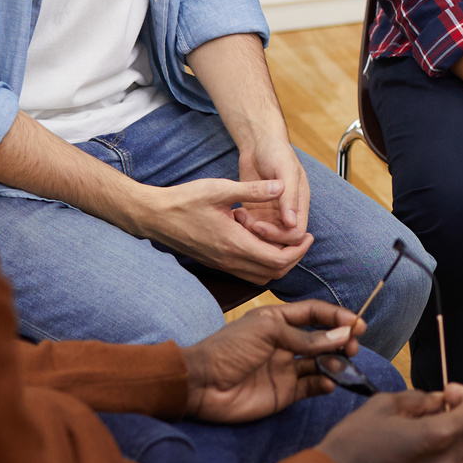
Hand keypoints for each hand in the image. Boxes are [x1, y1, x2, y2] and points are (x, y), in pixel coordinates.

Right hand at [135, 177, 313, 284]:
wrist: (155, 216)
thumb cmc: (185, 200)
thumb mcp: (220, 189)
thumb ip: (253, 189)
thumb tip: (281, 186)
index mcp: (235, 244)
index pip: (278, 260)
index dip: (299, 251)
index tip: (308, 235)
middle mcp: (230, 260)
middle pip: (274, 273)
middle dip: (293, 258)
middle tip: (303, 240)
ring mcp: (222, 264)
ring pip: (261, 276)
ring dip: (278, 263)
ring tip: (286, 241)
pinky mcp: (216, 263)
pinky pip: (247, 272)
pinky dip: (262, 263)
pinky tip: (262, 241)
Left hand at [182, 299, 364, 421]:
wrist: (202, 385)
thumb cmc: (229, 349)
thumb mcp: (268, 332)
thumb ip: (306, 337)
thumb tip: (342, 335)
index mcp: (278, 321)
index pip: (315, 313)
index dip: (337, 316)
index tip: (357, 324)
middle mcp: (285, 343)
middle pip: (323, 339)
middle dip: (341, 341)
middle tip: (353, 347)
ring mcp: (286, 369)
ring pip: (321, 363)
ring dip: (335, 362)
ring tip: (339, 365)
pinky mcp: (285, 393)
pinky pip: (312, 387)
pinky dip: (324, 384)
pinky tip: (327, 383)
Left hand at [237, 135, 311, 245]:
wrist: (259, 142)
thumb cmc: (276, 152)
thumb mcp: (285, 171)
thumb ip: (289, 196)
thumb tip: (292, 222)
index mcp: (299, 204)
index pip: (295, 234)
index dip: (278, 236)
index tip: (259, 226)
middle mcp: (287, 212)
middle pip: (281, 240)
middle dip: (264, 237)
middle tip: (247, 224)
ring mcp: (271, 213)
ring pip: (265, 236)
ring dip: (251, 231)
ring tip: (239, 215)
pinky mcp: (257, 210)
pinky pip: (252, 227)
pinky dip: (244, 225)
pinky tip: (236, 212)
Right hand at [319, 382, 462, 462]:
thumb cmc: (353, 443)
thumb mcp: (383, 405)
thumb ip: (418, 399)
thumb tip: (437, 401)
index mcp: (436, 437)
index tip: (450, 392)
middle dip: (458, 416)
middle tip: (434, 409)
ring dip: (459, 442)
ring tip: (435, 434)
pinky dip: (449, 462)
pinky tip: (424, 454)